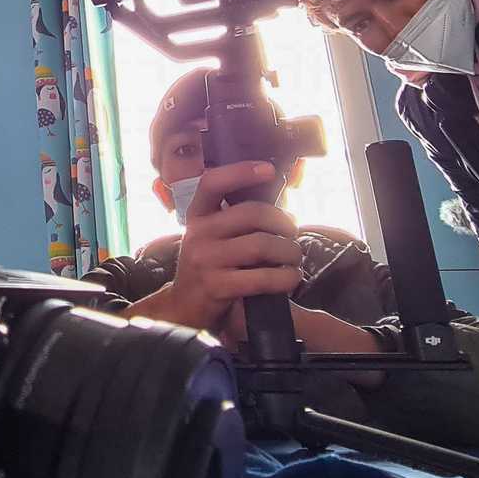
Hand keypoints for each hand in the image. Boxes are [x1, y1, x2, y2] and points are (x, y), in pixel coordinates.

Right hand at [132, 162, 301, 338]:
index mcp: (197, 216)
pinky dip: (285, 277)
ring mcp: (206, 260)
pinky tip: (291, 278)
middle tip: (293, 234)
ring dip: (289, 251)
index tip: (268, 169)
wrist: (184, 307)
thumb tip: (282, 207)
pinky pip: (262, 277)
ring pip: (261, 245)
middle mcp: (198, 234)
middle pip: (252, 214)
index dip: (240, 172)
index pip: (212, 183)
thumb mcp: (212, 237)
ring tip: (294, 258)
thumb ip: (235, 220)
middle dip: (283, 223)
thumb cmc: (208, 267)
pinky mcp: (217, 287)